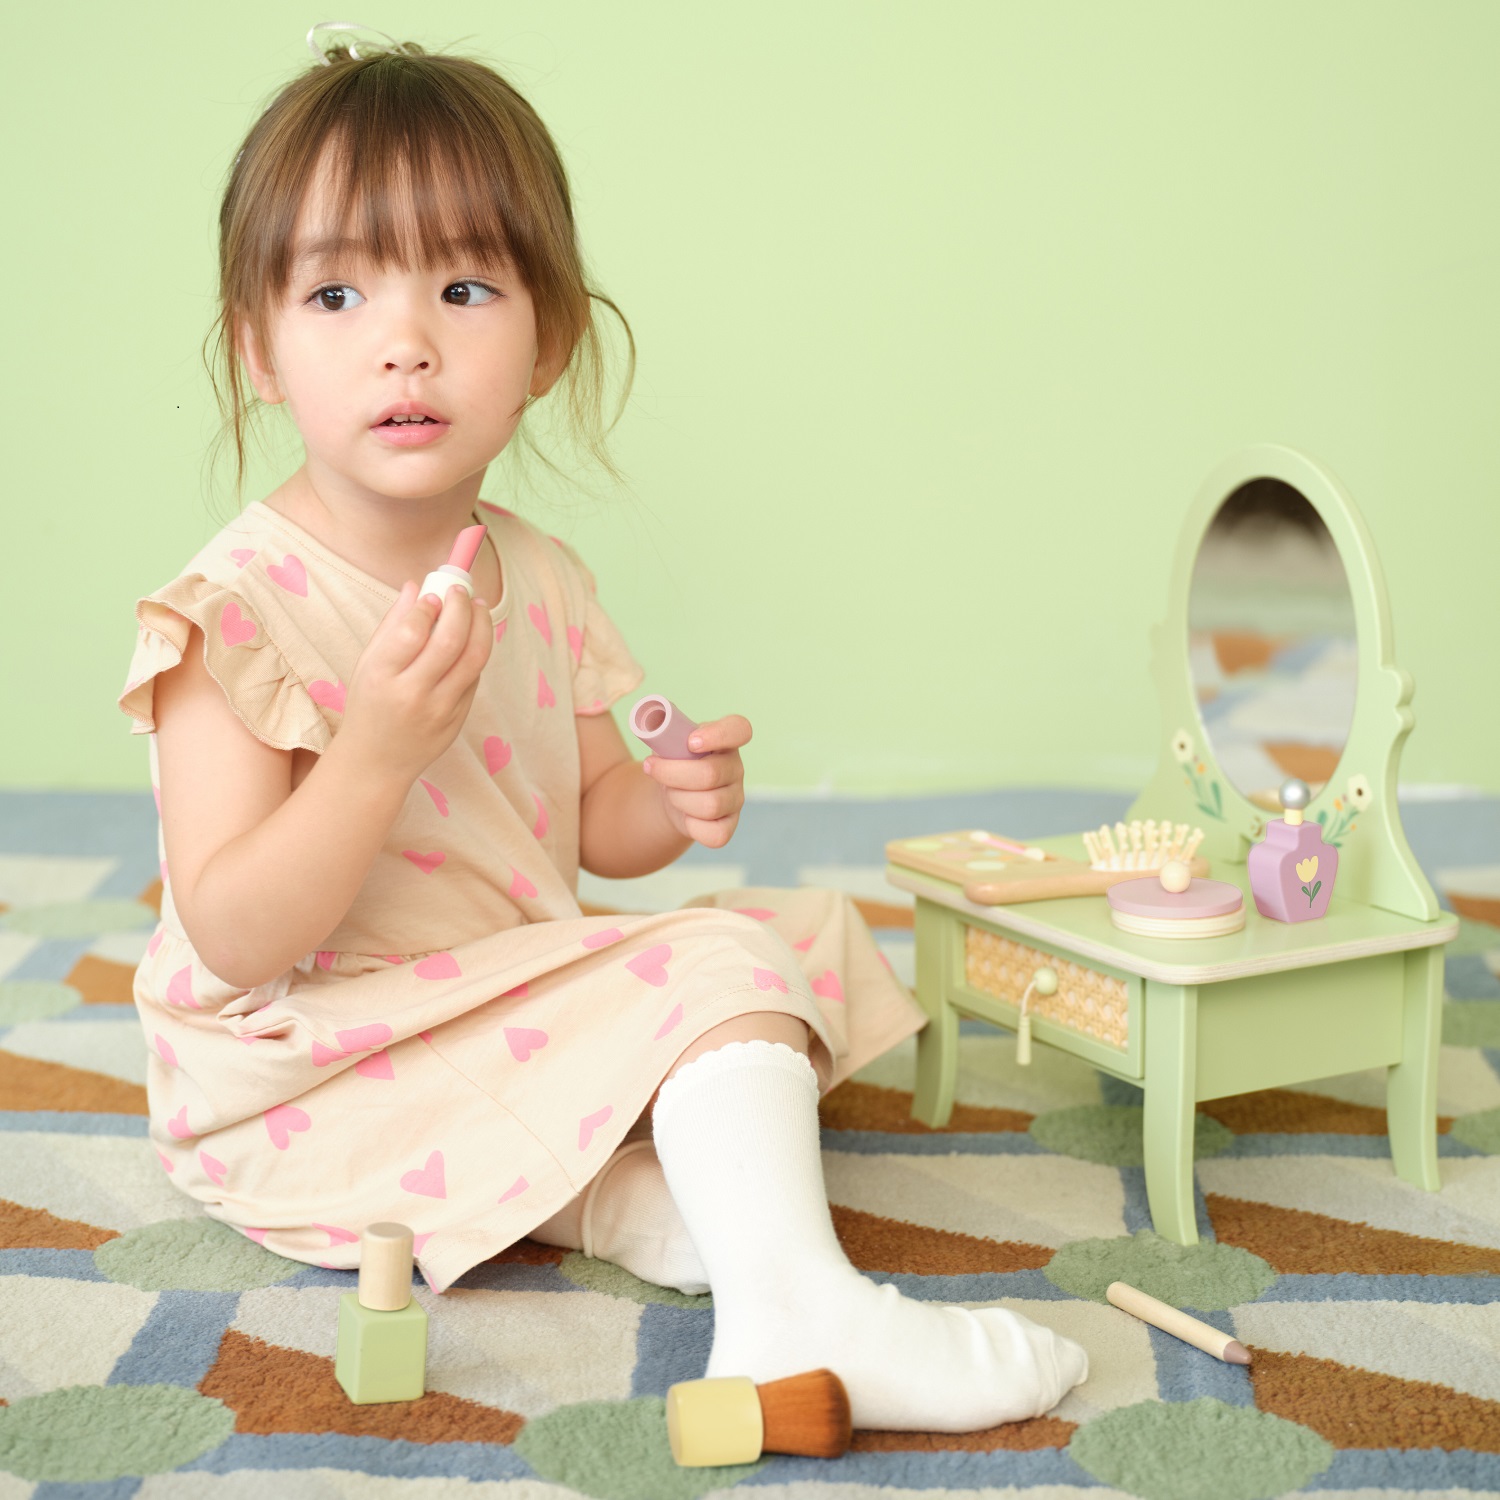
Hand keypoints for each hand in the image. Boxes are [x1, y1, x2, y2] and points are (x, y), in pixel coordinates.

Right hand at [339, 581, 493, 783]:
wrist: (376, 762)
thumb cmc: (369, 706)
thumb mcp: (368, 665)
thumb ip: (392, 625)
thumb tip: (415, 587)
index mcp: (381, 677)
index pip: (411, 631)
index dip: (428, 606)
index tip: (434, 593)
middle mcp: (412, 694)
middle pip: (450, 641)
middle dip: (461, 608)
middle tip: (462, 591)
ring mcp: (439, 710)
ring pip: (474, 659)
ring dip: (482, 625)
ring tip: (478, 607)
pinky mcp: (458, 720)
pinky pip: (474, 678)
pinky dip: (476, 652)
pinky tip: (471, 639)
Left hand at [642, 714, 750, 848]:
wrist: (671, 793)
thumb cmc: (672, 760)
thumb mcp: (667, 740)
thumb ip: (663, 730)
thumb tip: (651, 724)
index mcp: (725, 741)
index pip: (739, 729)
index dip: (718, 735)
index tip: (691, 741)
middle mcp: (735, 768)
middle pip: (711, 774)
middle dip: (672, 774)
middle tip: (651, 768)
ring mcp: (735, 798)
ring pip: (710, 805)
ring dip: (678, 798)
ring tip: (669, 792)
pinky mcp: (729, 825)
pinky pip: (716, 834)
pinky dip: (692, 826)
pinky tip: (684, 816)